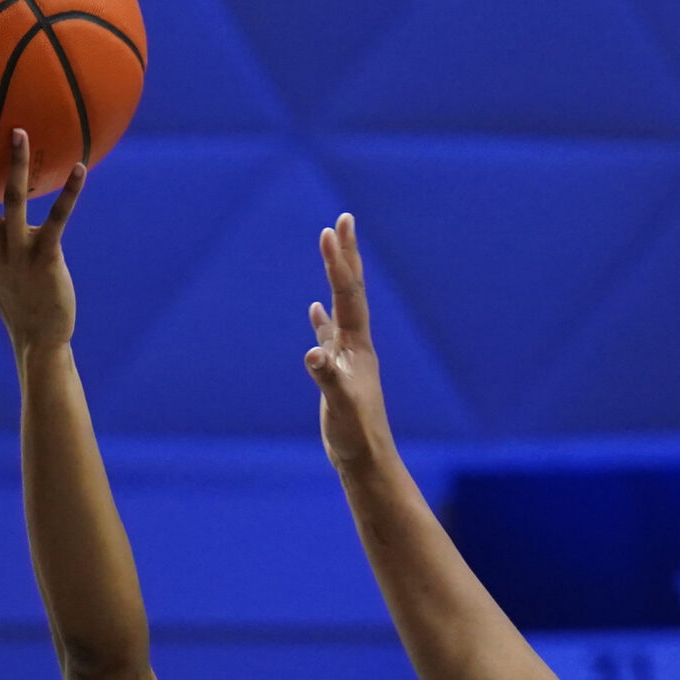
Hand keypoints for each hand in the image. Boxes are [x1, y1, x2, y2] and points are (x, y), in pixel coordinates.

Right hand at [305, 214, 394, 471]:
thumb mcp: (340, 406)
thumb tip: (313, 355)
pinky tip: (315, 308)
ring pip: (340, 306)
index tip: (330, 229)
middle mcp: (356, 344)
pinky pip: (328, 335)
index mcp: (357, 346)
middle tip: (343, 220)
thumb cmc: (356, 434)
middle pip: (350, 290)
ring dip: (335, 277)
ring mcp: (346, 357)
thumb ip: (327, 379)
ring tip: (332, 250)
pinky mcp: (336, 372)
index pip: (347, 295)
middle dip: (346, 255)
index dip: (337, 262)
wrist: (366, 459)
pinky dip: (321, 318)